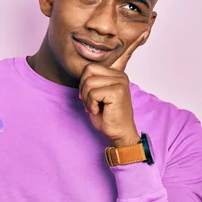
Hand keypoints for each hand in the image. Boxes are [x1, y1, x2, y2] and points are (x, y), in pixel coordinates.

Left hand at [78, 32, 147, 147]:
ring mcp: (120, 82)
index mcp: (116, 74)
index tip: (88, 97)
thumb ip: (91, 82)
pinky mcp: (118, 92)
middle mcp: (120, 76)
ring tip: (94, 107)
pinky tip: (99, 111)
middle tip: (90, 103)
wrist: (119, 133)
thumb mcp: (97, 95)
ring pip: (89, 82)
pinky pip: (93, 93)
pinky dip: (91, 105)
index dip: (83, 83)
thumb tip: (80, 73)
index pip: (90, 67)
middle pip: (88, 71)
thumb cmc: (107, 116)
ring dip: (87, 99)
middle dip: (83, 89)